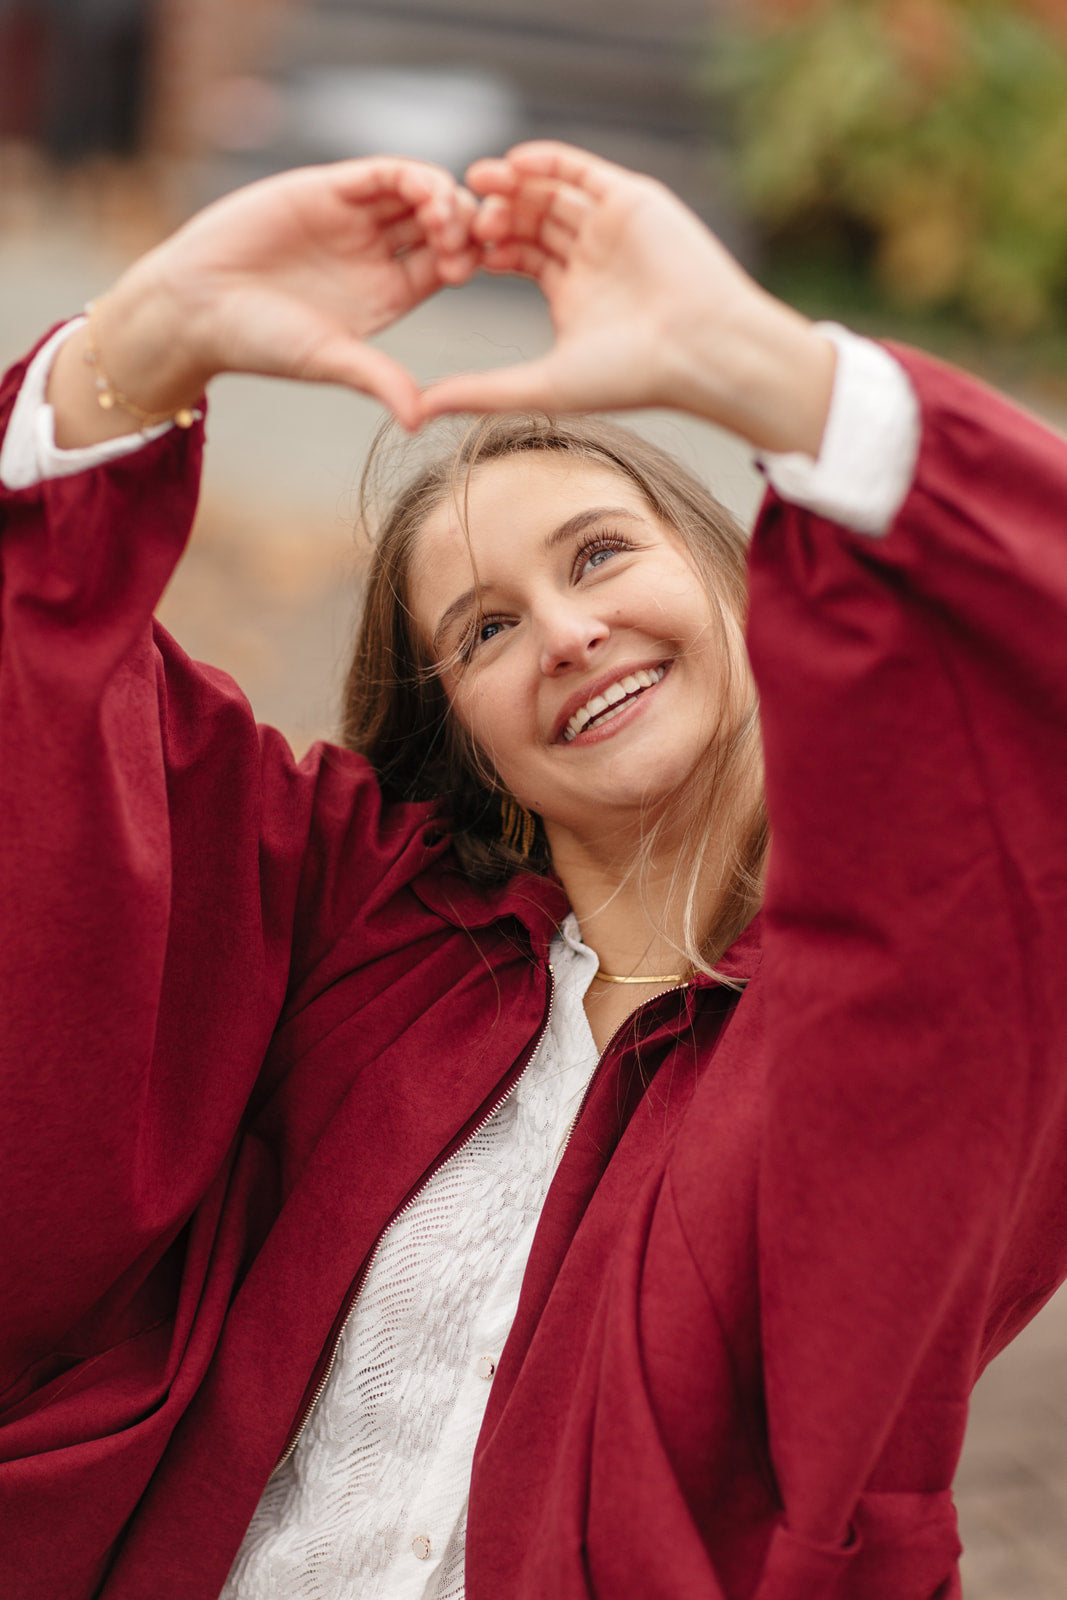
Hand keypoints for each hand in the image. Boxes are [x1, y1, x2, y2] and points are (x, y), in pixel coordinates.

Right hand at [52, 158, 478, 439]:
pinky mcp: (328, 188)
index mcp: (389, 294)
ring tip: (443, 217)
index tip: (473, 266)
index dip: (469, 259)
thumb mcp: (328, 360)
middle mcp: (377, 253)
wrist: (194, 304)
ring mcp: (354, 218)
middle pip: (444, 223)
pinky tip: (423, 192)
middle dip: (464, 224)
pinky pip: (382, 172)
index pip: (449, 265)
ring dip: (443, 197)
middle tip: (466, 237)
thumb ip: (377, 380)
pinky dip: (411, 176)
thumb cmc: (257, 342)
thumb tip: (418, 421)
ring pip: (420, 192)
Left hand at [418, 143, 834, 453]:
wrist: (699, 350)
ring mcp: (611, 226)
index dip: (480, 252)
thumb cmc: (631, 377)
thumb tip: (419, 410)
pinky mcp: (632, 199)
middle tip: (459, 219)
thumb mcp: (542, 386)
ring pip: (549, 192)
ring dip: (510, 185)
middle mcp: (591, 257)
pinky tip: (512, 163)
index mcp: (572, 296)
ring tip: (476, 182)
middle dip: (492, 216)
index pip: (515, 258)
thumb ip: (481, 391)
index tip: (448, 255)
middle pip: (527, 221)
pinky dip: (546, 160)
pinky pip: (580, 169)